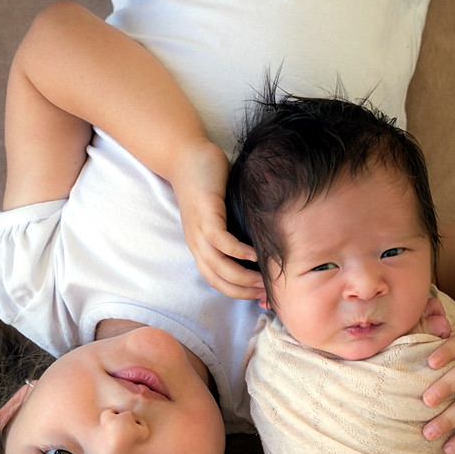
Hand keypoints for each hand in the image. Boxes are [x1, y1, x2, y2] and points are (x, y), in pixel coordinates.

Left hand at [170, 140, 264, 299]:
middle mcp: (197, 243)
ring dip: (242, 277)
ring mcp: (199, 229)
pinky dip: (237, 252)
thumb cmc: (209, 184)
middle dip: (243, 291)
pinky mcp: (205, 213)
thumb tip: (264, 248)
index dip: (239, 293)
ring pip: (218, 265)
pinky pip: (220, 240)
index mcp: (201, 247)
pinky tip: (254, 255)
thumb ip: (238, 232)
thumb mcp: (223, 215)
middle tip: (267, 293)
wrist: (186, 156)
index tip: (261, 297)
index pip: (218, 281)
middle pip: (218, 280)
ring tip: (262, 279)